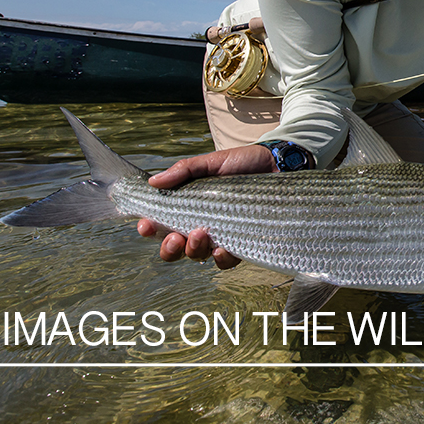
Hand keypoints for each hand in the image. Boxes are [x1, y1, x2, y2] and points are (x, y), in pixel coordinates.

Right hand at [136, 144, 274, 268]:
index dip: (151, 229)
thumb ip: (184, 171)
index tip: (146, 225)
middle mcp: (201, 224)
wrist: (278, 164)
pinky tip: (221, 249)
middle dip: (169, 248)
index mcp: (189, 206)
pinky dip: (220, 258)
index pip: (163, 224)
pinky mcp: (242, 242)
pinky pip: (226, 261)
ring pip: (198, 256)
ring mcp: (221, 235)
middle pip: (176, 248)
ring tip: (199, 234)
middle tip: (174, 238)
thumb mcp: (211, 162)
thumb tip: (153, 182)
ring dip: (193, 251)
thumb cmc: (242, 162)